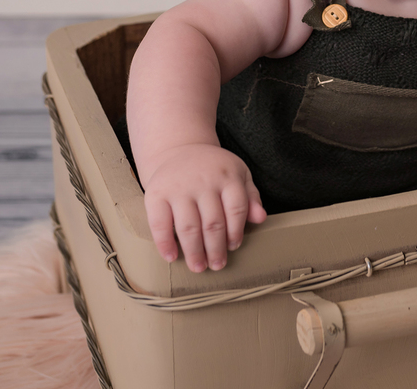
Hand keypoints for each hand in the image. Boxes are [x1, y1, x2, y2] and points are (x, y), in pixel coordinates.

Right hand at [141, 144, 266, 270]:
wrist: (180, 150)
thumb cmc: (214, 169)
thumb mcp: (238, 174)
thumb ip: (251, 197)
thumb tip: (260, 218)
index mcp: (227, 176)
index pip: (236, 209)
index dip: (236, 231)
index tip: (233, 247)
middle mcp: (203, 181)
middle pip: (213, 222)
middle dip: (216, 249)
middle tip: (217, 265)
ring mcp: (178, 187)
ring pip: (189, 227)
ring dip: (194, 251)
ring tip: (198, 266)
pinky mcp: (156, 193)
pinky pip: (159, 223)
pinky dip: (165, 243)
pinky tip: (171, 256)